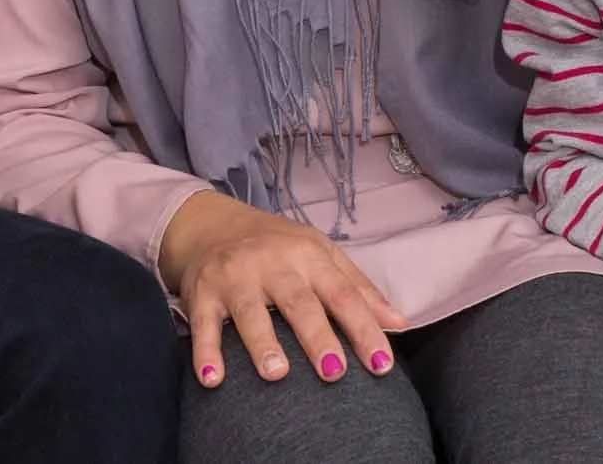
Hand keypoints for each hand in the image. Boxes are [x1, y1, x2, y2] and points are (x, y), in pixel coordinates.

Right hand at [159, 190, 404, 388]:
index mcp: (309, 256)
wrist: (210, 223)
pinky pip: (203, 324)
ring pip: (250, 311)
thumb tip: (400, 323)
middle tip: (334, 373)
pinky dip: (205, 351)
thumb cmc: (277, 246)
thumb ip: (359, 289)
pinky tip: (212, 379)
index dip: (363, 329)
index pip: (342, 294)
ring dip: (262, 343)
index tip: (382, 365)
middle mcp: (273, 264)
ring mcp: (235, 277)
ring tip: (276, 374)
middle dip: (316, 337)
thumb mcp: (320, 255)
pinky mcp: (201, 292)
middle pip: (298, 302)